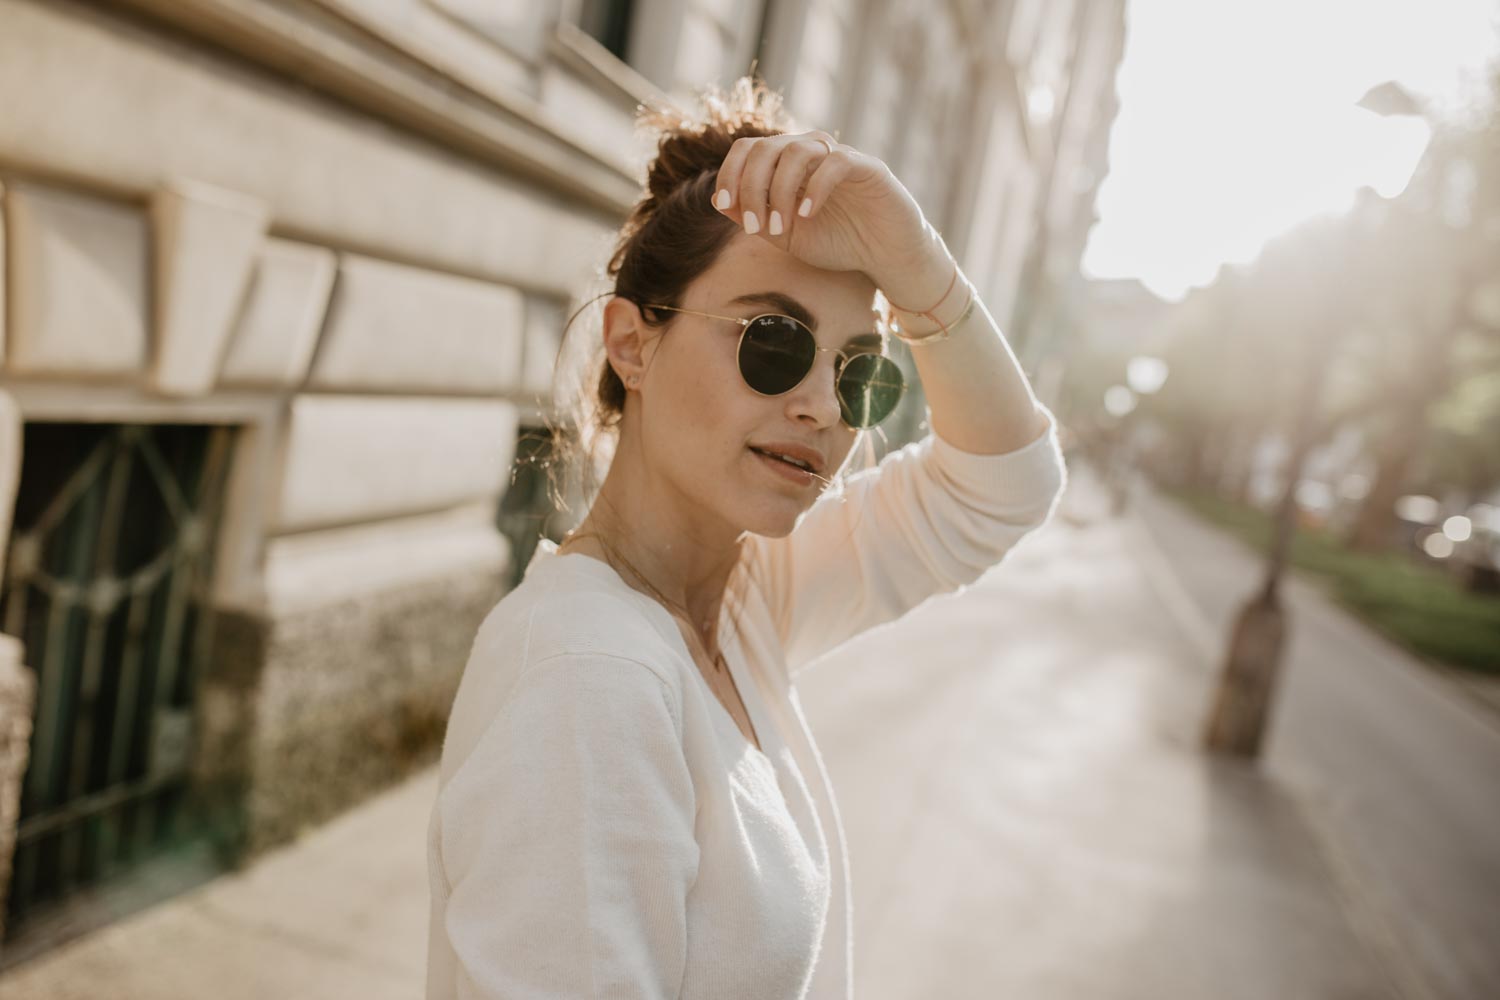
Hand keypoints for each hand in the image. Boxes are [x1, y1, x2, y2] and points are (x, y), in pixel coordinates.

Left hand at [709, 130, 950, 294]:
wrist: (885, 255)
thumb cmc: (838, 242)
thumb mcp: (784, 235)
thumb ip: (753, 216)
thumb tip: (719, 200)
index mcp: (786, 164)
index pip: (747, 149)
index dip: (729, 173)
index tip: (724, 206)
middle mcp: (811, 152)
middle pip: (765, 147)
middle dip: (751, 188)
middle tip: (754, 228)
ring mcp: (838, 155)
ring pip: (796, 151)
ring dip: (778, 192)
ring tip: (780, 227)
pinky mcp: (866, 167)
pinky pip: (834, 162)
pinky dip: (814, 188)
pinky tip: (807, 214)